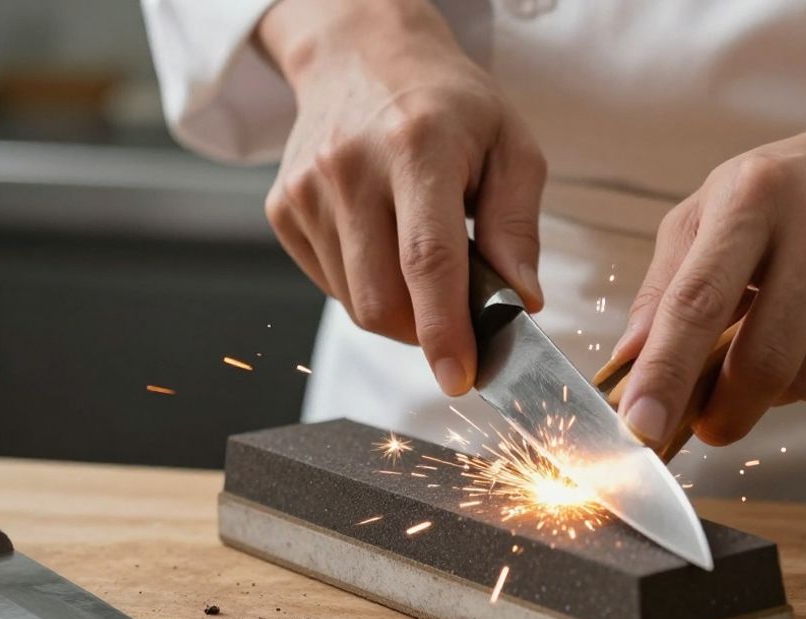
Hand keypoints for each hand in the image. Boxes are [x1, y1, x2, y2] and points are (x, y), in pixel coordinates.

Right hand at [256, 0, 545, 394]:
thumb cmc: (448, 103)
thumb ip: (519, 227)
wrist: (361, 53)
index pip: (428, 261)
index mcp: (415, 146)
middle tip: (459, 315)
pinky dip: (367, 286)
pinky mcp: (283, 209)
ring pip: (354, 302)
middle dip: (425, 330)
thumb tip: (522, 301)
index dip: (444, 331)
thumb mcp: (511, 146)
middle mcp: (349, 168)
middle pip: (382, 299)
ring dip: (399, 308)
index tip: (461, 377)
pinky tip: (385, 243)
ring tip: (421, 257)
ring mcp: (307, 191)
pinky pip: (331, 284)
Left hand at [609, 46, 805, 447]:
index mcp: (752, 195)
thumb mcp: (707, 211)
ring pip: (801, 379)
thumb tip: (629, 363)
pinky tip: (805, 340)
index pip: (698, 301)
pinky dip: (805, 381)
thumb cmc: (781, 193)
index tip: (641, 426)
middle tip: (703, 425)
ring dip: (766, 393)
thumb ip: (663, 287)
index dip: (665, 373)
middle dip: (723, 412)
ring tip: (761, 348)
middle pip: (763, 359)